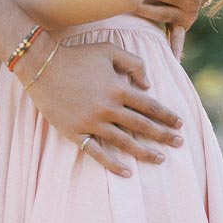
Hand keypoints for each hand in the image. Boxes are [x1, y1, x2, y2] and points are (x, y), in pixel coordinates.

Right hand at [15, 35, 183, 176]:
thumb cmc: (77, 56)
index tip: (179, 124)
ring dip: (144, 152)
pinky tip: (126, 173)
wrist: (42, 66)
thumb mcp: (109, 50)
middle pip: (142, 125)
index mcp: (118, 88)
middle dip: (163, 135)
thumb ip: (133, 63)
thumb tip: (148, 85)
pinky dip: (112, 165)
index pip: (150, 106)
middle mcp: (108, 108)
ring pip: (124, 142)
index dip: (167, 116)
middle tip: (179, 143)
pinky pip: (97, 153)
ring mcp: (92, 123)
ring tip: (160, 159)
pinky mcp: (76, 133)